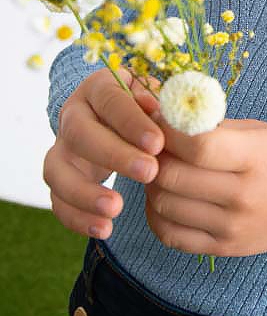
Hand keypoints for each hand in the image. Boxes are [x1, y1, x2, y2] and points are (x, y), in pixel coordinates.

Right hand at [43, 67, 164, 238]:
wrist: (117, 117)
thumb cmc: (143, 105)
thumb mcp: (154, 96)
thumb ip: (158, 102)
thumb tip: (160, 112)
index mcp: (98, 87)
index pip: (110, 100)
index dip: (131, 121)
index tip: (157, 143)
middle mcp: (72, 114)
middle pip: (80, 133)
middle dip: (115, 155)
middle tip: (149, 172)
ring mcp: (61, 147)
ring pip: (57, 170)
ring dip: (85, 192)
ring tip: (117, 208)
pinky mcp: (58, 178)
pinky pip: (57, 199)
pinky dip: (76, 217)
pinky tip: (104, 228)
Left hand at [143, 112, 266, 257]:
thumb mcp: (259, 132)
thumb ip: (214, 126)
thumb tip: (163, 114)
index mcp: (255, 157)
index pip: (198, 146)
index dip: (168, 131)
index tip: (158, 119)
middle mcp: (242, 195)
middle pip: (173, 176)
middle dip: (152, 155)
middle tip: (151, 145)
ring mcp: (231, 227)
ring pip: (163, 204)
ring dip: (150, 183)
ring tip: (157, 168)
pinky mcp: (222, 248)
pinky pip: (169, 234)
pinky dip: (155, 213)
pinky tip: (163, 196)